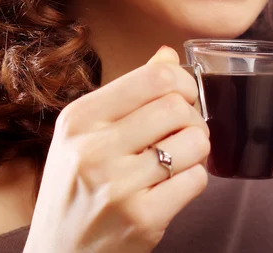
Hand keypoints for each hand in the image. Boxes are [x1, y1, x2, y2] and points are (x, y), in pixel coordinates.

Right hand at [24, 47, 209, 252]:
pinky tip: (172, 185)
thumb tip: (168, 55)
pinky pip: (197, 180)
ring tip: (177, 158)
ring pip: (195, 142)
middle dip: (192, 117)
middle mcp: (93, 148)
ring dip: (196, 149)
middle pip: (177, 107)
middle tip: (183, 131)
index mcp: (79, 118)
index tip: (185, 94)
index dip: (183, 81)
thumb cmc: (75, 189)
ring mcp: (117, 186)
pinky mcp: (141, 219)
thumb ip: (128, 92)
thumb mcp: (85, 134)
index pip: (153, 77)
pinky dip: (194, 179)